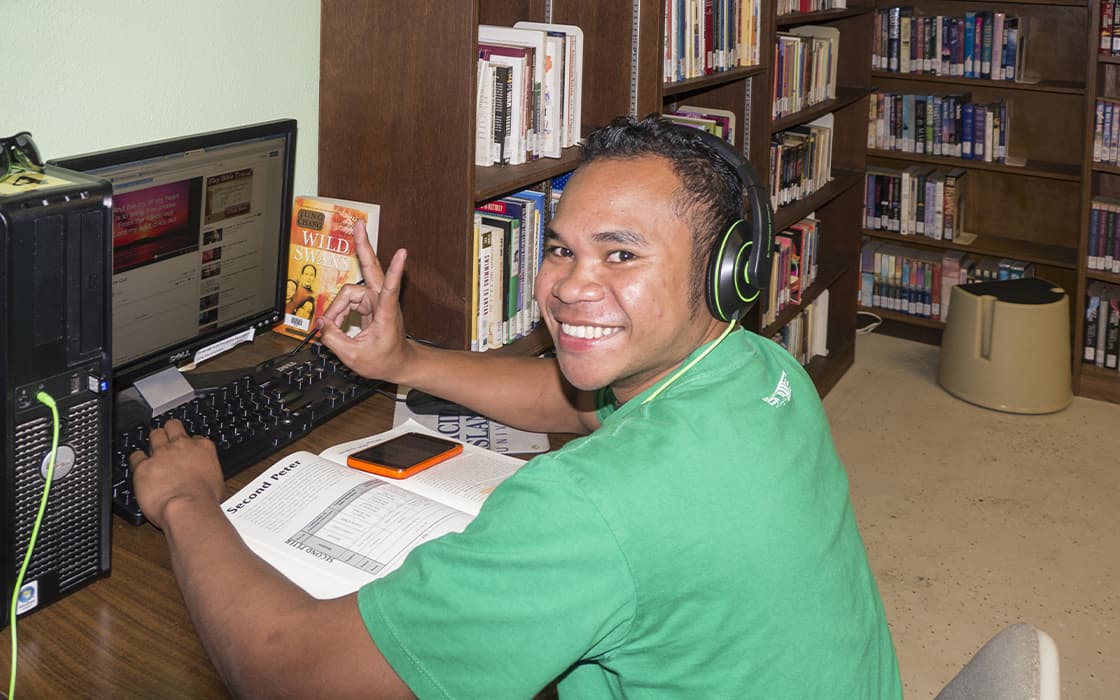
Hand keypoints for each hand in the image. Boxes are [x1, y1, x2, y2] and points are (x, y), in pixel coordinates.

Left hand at [130, 419, 225, 528]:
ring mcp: (161, 454)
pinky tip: (140, 467)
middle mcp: (182, 446)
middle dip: (169, 432)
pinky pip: (136, 456)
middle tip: (168, 441)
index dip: (191, 445)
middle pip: (173, 426)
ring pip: (155, 435)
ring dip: (154, 442)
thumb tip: (207, 480)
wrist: (188, 508)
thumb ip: (208, 473)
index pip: (196, 438)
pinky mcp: (143, 466)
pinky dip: (137, 460)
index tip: (188, 452)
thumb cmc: (205, 500)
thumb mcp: (218, 483)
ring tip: (153, 452)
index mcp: (203, 448)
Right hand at [317, 218, 413, 379]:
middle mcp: (382, 301)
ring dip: (336, 309)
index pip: (391, 288)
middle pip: (370, 269)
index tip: (403, 253)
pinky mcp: (370, 303)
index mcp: (386, 314)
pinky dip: (338, 312)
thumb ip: (334, 339)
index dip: (396, 271)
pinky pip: (348, 301)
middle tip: (359, 225)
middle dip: (363, 246)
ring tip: (330, 327)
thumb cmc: (385, 360)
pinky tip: (334, 322)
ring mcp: (376, 300)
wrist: (398, 363)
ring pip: (348, 294)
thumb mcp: (354, 357)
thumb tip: (321, 323)